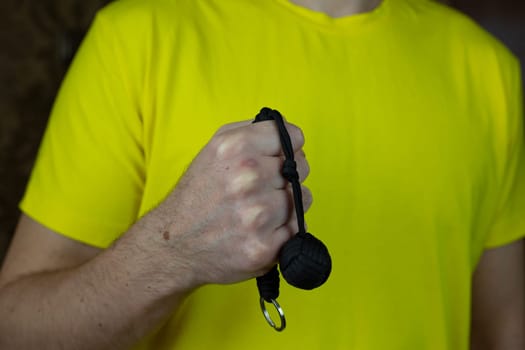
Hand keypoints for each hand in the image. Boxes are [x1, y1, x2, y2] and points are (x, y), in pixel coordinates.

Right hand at [147, 120, 310, 288]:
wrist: (174, 245)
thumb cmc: (198, 194)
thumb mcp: (215, 148)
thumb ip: (253, 131)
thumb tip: (288, 132)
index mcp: (237, 148)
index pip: (294, 136)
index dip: (287, 148)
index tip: (276, 158)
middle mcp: (249, 177)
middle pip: (301, 167)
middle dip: (285, 175)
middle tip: (261, 188)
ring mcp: (258, 214)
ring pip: (303, 197)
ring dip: (287, 203)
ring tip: (259, 210)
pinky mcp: (265, 246)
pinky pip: (297, 228)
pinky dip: (283, 229)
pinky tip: (260, 230)